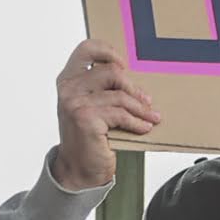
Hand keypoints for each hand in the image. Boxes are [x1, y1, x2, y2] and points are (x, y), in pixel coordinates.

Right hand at [53, 40, 159, 188]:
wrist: (78, 169)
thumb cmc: (89, 137)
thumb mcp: (93, 107)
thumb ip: (104, 89)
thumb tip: (136, 80)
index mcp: (68, 79)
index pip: (86, 49)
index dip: (109, 52)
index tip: (125, 65)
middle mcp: (68, 88)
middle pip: (111, 72)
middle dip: (133, 88)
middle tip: (147, 101)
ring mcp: (75, 103)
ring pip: (120, 96)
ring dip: (141, 108)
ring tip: (152, 117)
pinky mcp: (85, 118)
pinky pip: (121, 114)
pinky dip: (137, 121)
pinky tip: (145, 127)